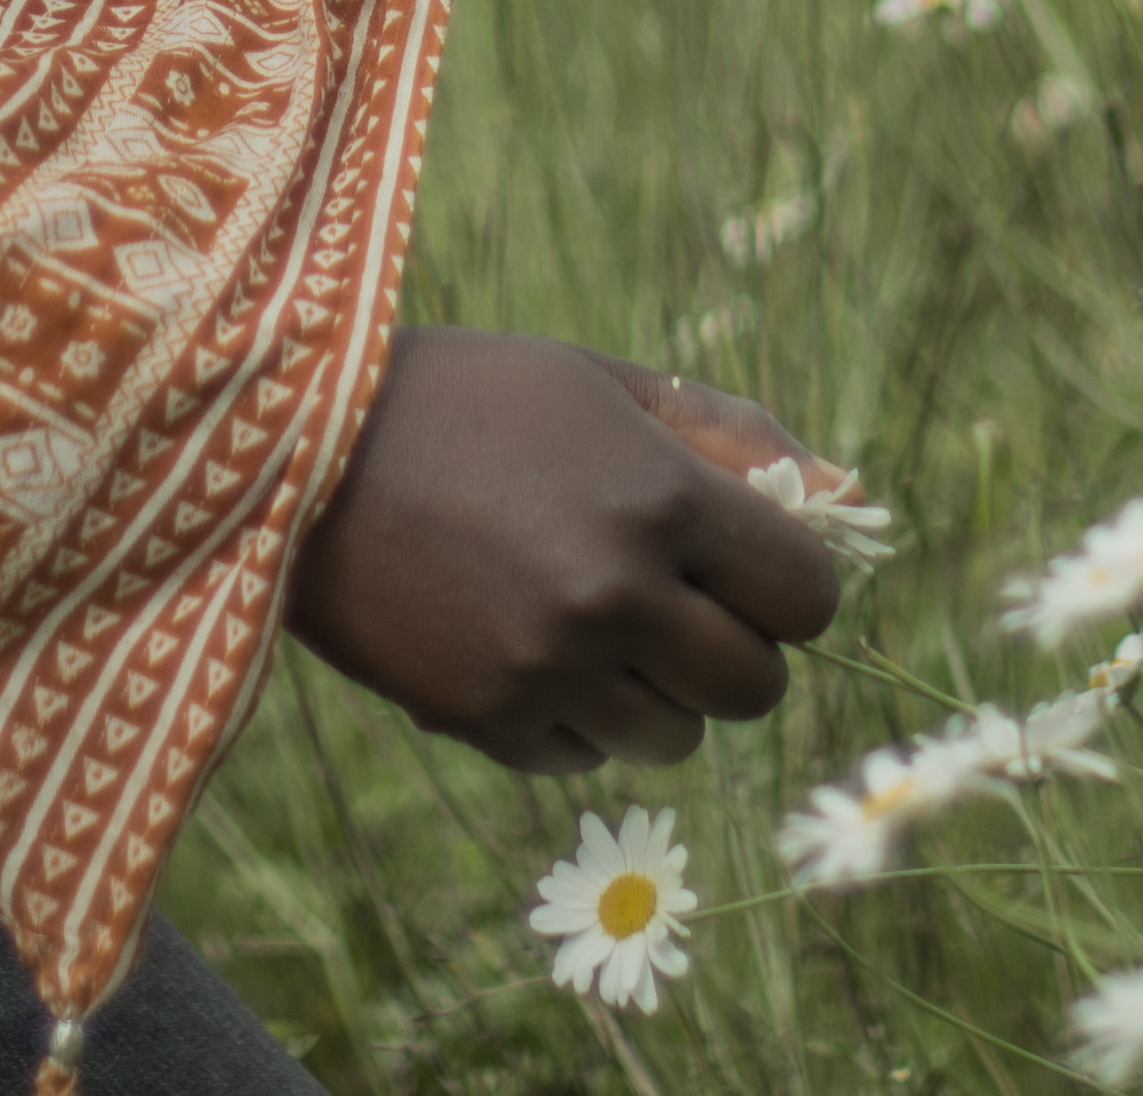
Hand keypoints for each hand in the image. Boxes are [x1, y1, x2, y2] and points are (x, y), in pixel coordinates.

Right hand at [286, 331, 849, 772]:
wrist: (294, 453)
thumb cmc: (468, 399)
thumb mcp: (602, 382)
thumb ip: (733, 433)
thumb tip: (849, 493)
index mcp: (660, 496)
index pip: (807, 596)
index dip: (788, 586)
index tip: (749, 570)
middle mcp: (616, 591)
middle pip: (755, 685)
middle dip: (732, 650)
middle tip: (676, 606)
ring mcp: (549, 665)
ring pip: (677, 738)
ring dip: (656, 694)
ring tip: (593, 627)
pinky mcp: (485, 719)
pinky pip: (585, 760)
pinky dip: (575, 721)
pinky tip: (524, 649)